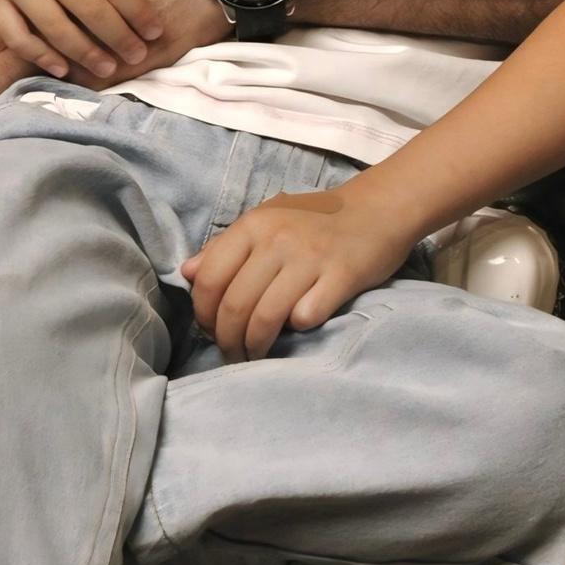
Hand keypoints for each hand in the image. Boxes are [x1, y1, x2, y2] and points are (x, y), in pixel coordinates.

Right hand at [0, 0, 175, 82]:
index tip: (154, 32)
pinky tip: (62, 67)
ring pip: (55, 27)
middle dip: (118, 38)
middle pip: (89, 9)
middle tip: (138, 56)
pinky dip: (39, 55)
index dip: (138, 11)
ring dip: (85, 53)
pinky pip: (16, 34)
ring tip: (107, 68)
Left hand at [183, 180, 419, 359]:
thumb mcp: (266, 221)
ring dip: (255, 346)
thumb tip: (187, 272)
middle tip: (231, 352)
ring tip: (255, 354)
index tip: (210, 329)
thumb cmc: (316, 220)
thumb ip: (225, 247)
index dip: (203, 313)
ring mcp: (310, 258)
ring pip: (265, 318)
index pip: (208, 278)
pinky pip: (306, 317)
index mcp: (253, 224)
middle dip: (227, 340)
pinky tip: (298, 327)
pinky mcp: (342, 276)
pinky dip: (297, 329)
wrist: (377, 209)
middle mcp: (277, 239)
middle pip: (234, 305)